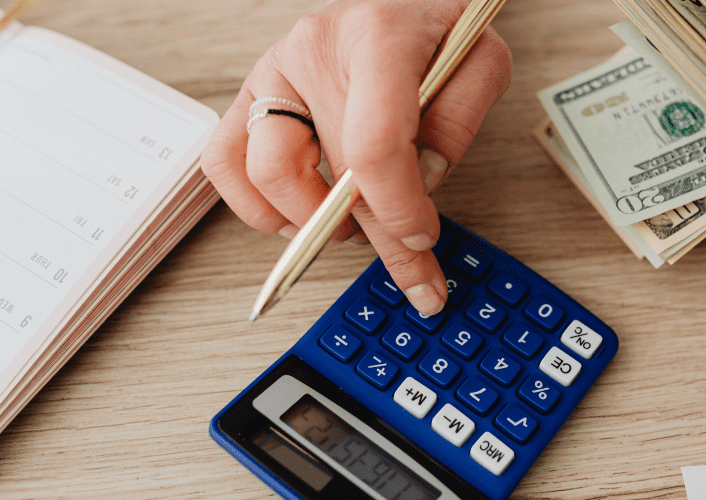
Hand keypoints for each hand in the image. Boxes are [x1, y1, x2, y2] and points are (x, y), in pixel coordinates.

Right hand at [202, 0, 511, 314]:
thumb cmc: (434, 27)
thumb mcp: (480, 61)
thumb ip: (460, 122)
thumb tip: (421, 184)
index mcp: (376, 37)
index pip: (374, 143)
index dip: (398, 208)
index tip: (423, 238)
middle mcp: (312, 51)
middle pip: (328, 172)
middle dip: (376, 237)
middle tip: (412, 270)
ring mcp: (274, 73)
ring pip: (264, 174)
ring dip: (310, 222)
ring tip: (353, 227)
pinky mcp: (254, 96)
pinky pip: (224, 163)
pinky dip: (257, 206)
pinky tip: (301, 216)